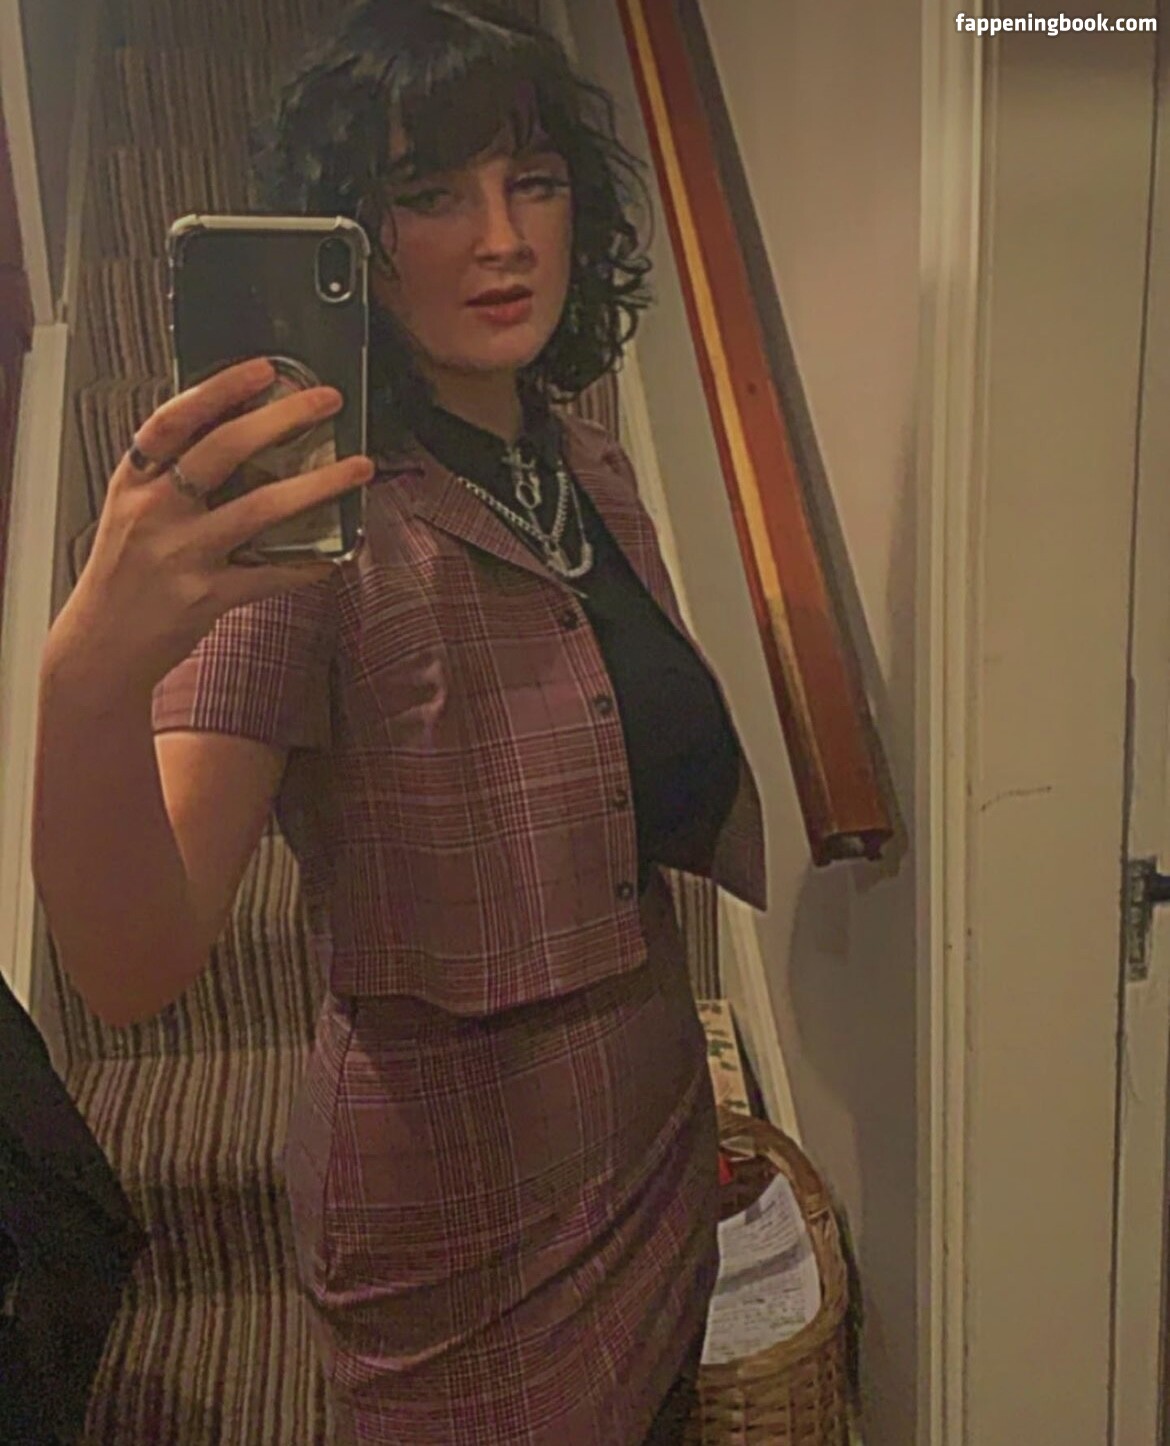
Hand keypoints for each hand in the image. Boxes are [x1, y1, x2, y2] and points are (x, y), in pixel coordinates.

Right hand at [46, 358, 373, 702]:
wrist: (100, 646)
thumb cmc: (123, 575)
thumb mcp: (132, 513)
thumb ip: (171, 477)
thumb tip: (235, 434)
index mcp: (134, 483)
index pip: (173, 420)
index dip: (219, 390)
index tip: (263, 369)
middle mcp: (155, 512)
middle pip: (222, 451)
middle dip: (282, 419)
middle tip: (327, 402)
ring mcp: (182, 555)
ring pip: (259, 509)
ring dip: (316, 485)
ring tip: (357, 468)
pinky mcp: (206, 597)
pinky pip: (270, 574)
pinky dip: (306, 564)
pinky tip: (335, 554)